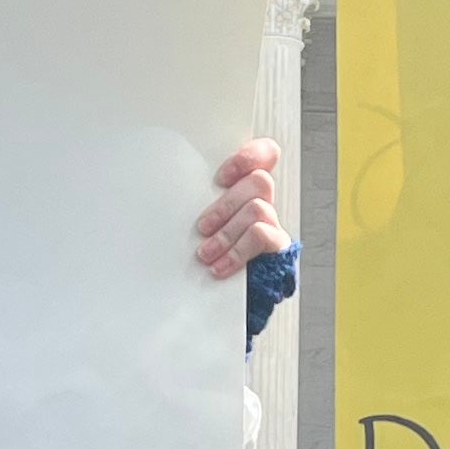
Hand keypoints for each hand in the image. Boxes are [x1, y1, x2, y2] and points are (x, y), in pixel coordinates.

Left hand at [194, 137, 285, 281]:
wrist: (225, 294)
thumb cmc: (209, 252)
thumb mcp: (201, 221)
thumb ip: (199, 202)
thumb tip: (173, 194)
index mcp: (244, 188)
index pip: (264, 154)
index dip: (247, 158)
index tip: (220, 178)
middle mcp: (263, 202)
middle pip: (260, 181)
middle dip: (226, 205)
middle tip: (203, 226)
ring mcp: (272, 224)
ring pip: (257, 208)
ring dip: (226, 232)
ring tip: (206, 253)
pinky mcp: (276, 248)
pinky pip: (261, 236)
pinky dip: (236, 252)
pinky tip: (220, 266)